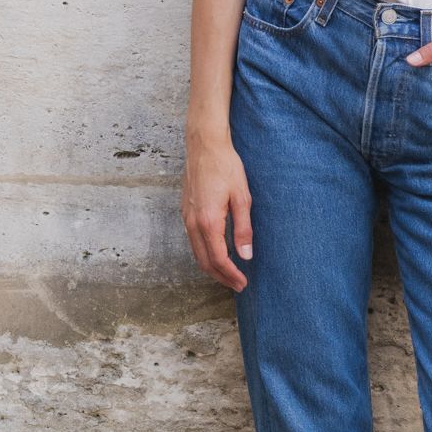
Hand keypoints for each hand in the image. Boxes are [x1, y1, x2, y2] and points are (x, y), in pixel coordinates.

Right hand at [182, 129, 254, 291]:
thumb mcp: (242, 198)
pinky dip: (204, 254)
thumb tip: (246, 255)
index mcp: (208, 221)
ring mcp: (186, 217)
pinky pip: (193, 241)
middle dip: (221, 277)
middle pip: (204, 261)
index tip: (243, 283)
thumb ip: (243, 229)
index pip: (218, 259)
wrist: (204, 146)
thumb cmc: (226, 167)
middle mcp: (193, 223)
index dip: (231, 275)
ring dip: (212, 267)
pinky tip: (216, 253)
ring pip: (196, 253)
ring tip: (228, 274)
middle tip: (237, 285)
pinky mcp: (186, 211)